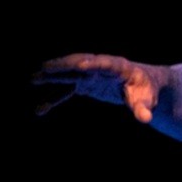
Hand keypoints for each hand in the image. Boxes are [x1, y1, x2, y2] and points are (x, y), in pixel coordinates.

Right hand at [32, 53, 164, 122]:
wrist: (144, 84)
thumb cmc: (146, 90)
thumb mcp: (147, 100)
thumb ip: (143, 108)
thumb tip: (146, 119)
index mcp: (120, 68)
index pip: (106, 64)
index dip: (94, 64)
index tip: (81, 66)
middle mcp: (102, 68)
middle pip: (82, 63)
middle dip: (64, 65)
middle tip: (46, 67)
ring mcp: (92, 75)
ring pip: (70, 73)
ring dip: (53, 75)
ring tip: (34, 78)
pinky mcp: (86, 85)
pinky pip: (68, 90)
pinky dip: (55, 98)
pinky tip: (40, 110)